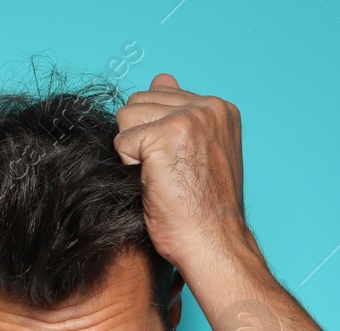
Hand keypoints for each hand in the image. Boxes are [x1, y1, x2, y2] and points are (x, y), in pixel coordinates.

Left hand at [113, 73, 258, 275]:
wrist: (212, 243)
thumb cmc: (203, 210)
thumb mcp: (199, 151)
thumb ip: (179, 112)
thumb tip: (160, 78)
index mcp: (219, 108)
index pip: (160, 94)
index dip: (155, 133)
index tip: (177, 164)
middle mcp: (207, 106)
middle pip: (138, 102)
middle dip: (141, 139)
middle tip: (168, 173)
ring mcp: (188, 118)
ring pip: (126, 117)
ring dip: (134, 151)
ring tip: (161, 177)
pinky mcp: (165, 136)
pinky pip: (121, 142)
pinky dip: (129, 168)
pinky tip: (155, 185)